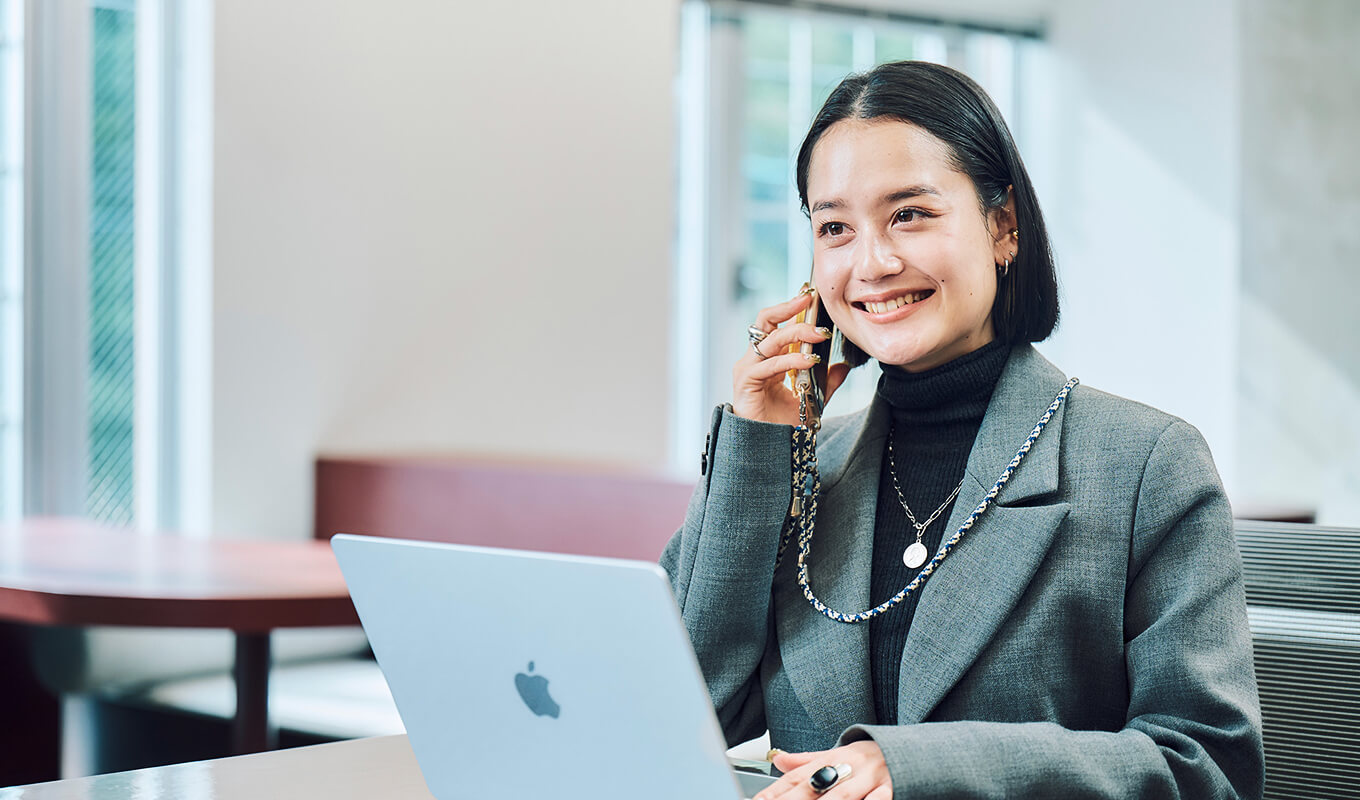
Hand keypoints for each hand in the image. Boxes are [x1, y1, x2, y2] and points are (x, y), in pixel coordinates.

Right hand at [734, 290, 849, 425]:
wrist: (771, 449)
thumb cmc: (783, 425)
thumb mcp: (813, 398)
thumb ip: (826, 381)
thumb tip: (844, 366)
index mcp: (768, 359)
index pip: (778, 324)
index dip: (793, 309)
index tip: (812, 297)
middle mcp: (755, 359)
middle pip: (766, 320)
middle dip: (788, 307)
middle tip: (810, 301)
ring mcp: (748, 368)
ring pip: (771, 339)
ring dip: (797, 333)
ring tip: (820, 335)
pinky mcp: (746, 381)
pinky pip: (770, 364)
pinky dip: (791, 359)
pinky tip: (809, 360)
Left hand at [755, 741, 892, 799]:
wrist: (914, 752)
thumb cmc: (872, 758)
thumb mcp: (840, 754)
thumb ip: (809, 760)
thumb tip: (778, 759)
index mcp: (833, 758)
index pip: (797, 777)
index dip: (776, 792)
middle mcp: (849, 767)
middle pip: (814, 788)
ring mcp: (871, 779)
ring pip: (842, 795)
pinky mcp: (892, 788)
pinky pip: (877, 799)